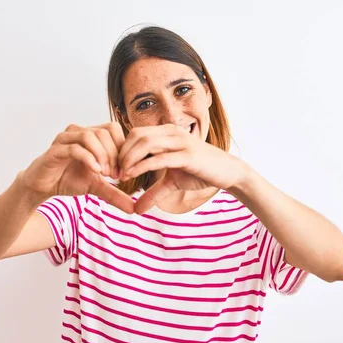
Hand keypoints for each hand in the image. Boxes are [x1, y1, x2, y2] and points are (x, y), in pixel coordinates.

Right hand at [21, 122, 134, 213]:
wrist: (42, 186)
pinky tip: (95, 172)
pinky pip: (75, 148)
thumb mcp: (96, 187)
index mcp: (90, 135)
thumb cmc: (68, 179)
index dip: (122, 148)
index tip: (123, 171)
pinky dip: (89, 159)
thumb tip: (134, 209)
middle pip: (104, 132)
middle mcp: (78, 132)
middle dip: (114, 154)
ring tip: (105, 173)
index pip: (113, 129)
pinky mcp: (55, 150)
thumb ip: (114, 194)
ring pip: (90, 136)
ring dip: (102, 155)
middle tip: (115, 175)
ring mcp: (65, 139)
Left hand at [118, 124, 243, 213]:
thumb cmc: (200, 172)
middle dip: (121, 154)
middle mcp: (172, 132)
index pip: (135, 134)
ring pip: (145, 143)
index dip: (122, 149)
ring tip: (122, 175)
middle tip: (115, 173)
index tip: (115, 168)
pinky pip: (159, 158)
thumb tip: (136, 210)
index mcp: (167, 133)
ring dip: (129, 159)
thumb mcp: (172, 182)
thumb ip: (153, 192)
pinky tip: (133, 175)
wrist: (227, 172)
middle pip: (136, 136)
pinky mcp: (187, 155)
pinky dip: (142, 166)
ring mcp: (180, 142)